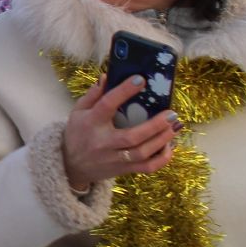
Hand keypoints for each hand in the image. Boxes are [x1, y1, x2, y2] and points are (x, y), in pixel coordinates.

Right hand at [62, 77, 178, 188]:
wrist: (71, 166)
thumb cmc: (77, 134)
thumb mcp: (78, 112)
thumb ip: (92, 95)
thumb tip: (107, 76)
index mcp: (91, 123)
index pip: (107, 105)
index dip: (123, 92)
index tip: (140, 79)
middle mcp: (103, 142)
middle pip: (132, 136)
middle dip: (154, 125)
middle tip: (171, 113)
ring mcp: (114, 158)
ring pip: (142, 153)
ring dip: (161, 140)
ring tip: (175, 126)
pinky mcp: (123, 170)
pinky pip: (146, 168)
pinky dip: (161, 159)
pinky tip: (169, 146)